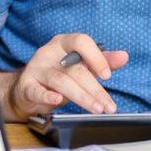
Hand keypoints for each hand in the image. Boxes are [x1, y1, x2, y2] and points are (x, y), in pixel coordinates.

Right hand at [2, 33, 128, 120]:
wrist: (28, 88)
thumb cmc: (58, 74)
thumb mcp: (81, 65)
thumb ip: (102, 60)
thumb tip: (124, 56)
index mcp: (64, 43)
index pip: (81, 42)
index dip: (96, 57)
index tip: (107, 75)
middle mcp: (49, 52)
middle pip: (75, 69)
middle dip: (94, 89)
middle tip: (107, 105)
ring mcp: (36, 68)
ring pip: (61, 81)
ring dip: (81, 97)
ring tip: (96, 108)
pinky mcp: (26, 85)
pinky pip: (36, 91)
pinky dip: (47, 96)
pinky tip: (57, 100)